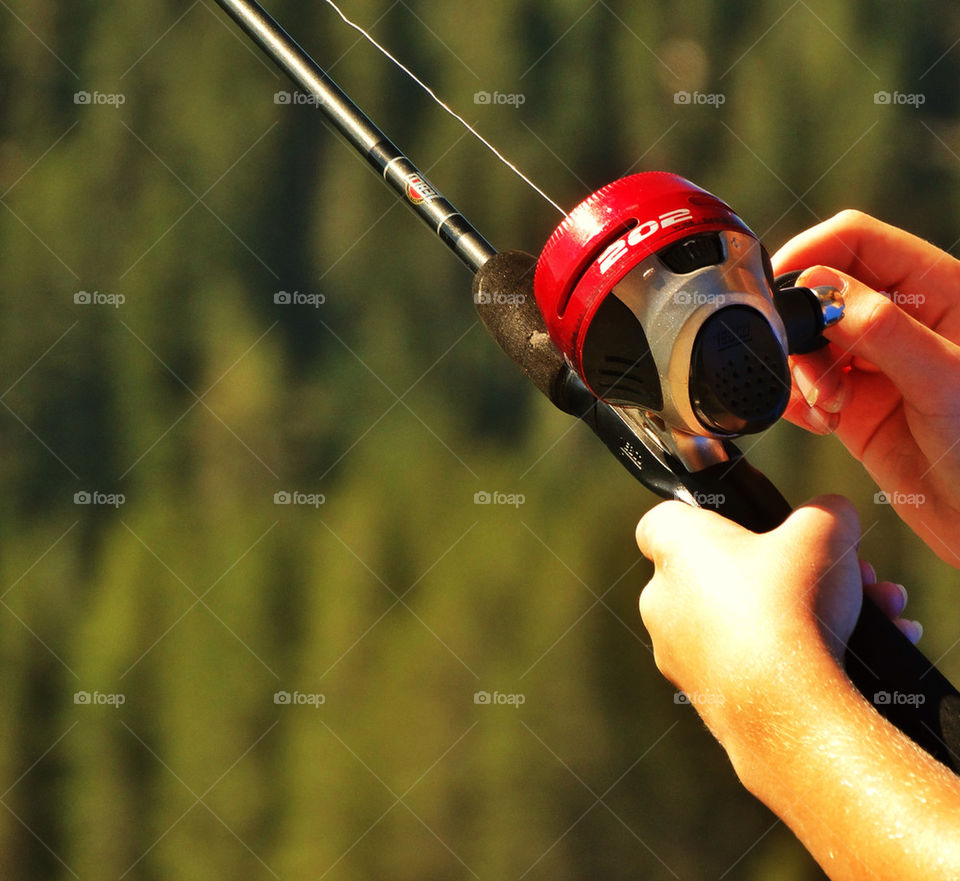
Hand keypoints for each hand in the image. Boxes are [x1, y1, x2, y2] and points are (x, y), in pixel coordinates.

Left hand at [636, 495, 959, 880]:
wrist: (787, 708)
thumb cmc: (792, 605)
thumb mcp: (825, 530)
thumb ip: (825, 511)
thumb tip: (830, 513)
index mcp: (676, 551)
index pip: (664, 520)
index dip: (702, 517)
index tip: (742, 526)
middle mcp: (664, 602)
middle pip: (723, 573)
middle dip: (787, 571)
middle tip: (839, 574)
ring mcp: (681, 655)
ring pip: (747, 622)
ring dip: (806, 614)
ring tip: (871, 613)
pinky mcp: (705, 697)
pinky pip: (754, 666)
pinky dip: (798, 658)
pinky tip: (857, 658)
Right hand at [772, 210, 959, 564]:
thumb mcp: (943, 380)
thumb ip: (880, 328)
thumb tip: (818, 285)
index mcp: (941, 290)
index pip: (859, 240)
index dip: (813, 254)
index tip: (780, 289)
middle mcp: (903, 322)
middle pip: (823, 290)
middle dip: (805, 328)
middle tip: (814, 371)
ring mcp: (877, 364)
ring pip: (808, 339)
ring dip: (802, 371)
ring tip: (826, 407)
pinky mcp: (855, 405)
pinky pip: (804, 384)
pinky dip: (795, 399)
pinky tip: (816, 420)